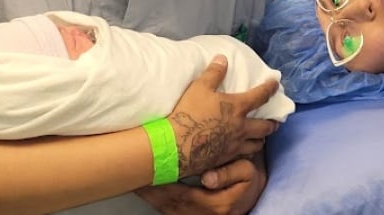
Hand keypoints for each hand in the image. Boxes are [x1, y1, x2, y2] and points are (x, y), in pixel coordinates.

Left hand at [138, 155, 267, 214]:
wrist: (250, 198)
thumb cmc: (247, 181)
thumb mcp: (248, 172)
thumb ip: (229, 173)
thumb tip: (207, 178)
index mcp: (217, 204)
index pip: (183, 194)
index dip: (164, 183)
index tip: (149, 172)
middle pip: (170, 204)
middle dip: (151, 190)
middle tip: (133, 173)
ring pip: (167, 210)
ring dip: (150, 196)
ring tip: (135, 180)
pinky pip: (169, 211)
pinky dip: (156, 201)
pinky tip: (147, 190)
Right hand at [169, 55, 279, 177]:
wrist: (176, 146)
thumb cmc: (189, 114)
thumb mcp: (199, 88)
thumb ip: (213, 73)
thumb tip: (222, 58)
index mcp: (237, 108)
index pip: (261, 96)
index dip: (270, 88)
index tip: (276, 84)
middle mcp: (241, 128)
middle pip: (265, 127)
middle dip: (272, 123)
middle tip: (275, 121)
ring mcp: (235, 146)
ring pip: (257, 144)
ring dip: (261, 139)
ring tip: (260, 137)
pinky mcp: (226, 159)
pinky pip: (243, 157)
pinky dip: (247, 153)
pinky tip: (243, 152)